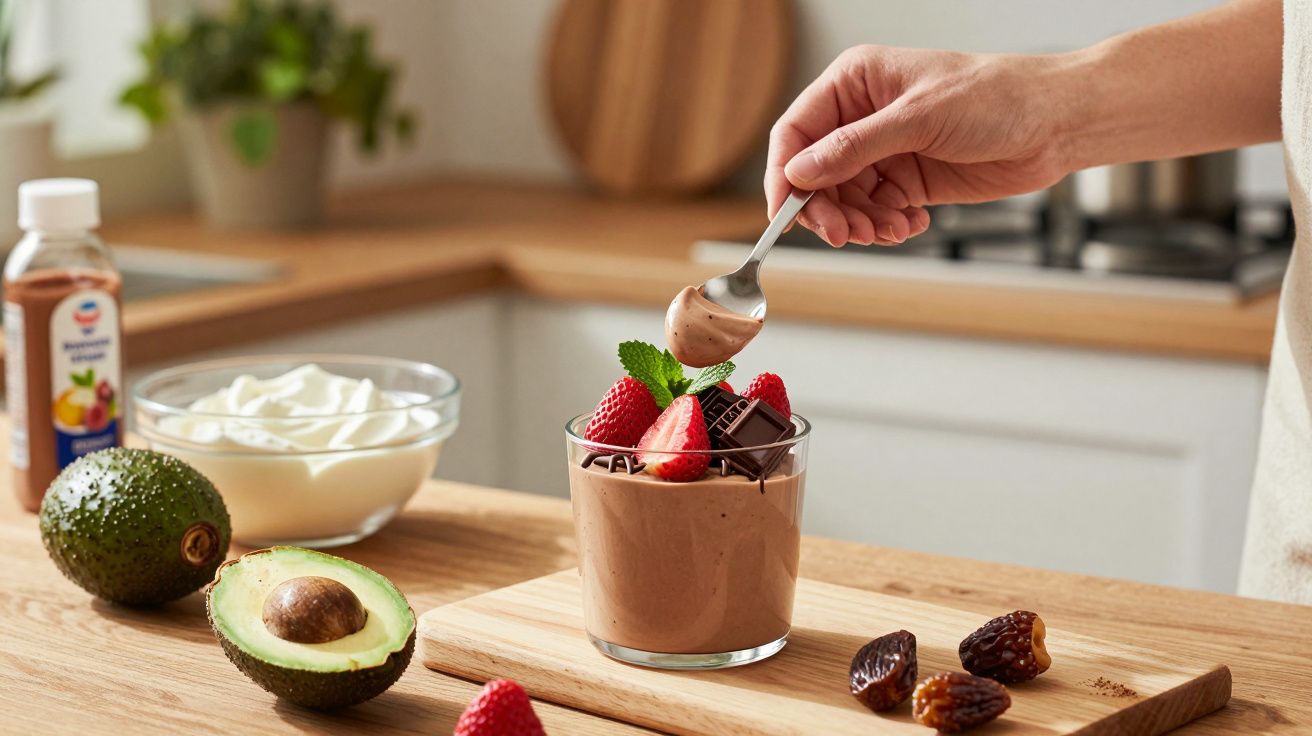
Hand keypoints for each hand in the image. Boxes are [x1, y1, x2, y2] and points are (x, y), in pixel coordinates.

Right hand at [766, 46, 1070, 245]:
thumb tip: (799, 172)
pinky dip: (885, 225)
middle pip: (815, 174)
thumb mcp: (919, 119)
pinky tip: (910, 224)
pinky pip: (875, 211)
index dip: (785, 175)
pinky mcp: (907, 180)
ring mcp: (884, 150)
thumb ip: (854, 148)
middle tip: (844, 234)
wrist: (1054, 123)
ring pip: (844, 199)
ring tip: (888, 229)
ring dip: (860, 222)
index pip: (797, 132)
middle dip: (826, 208)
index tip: (785, 213)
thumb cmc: (997, 98)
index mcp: (855, 83)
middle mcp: (862, 117)